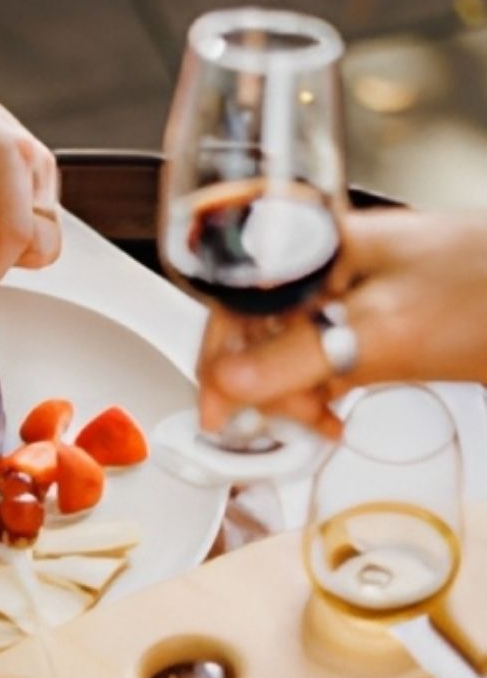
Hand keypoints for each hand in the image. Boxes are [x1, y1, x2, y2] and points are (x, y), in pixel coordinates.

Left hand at [0, 74, 60, 299]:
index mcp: (12, 157)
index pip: (16, 234)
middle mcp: (37, 166)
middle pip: (42, 244)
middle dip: (1, 258)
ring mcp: (42, 174)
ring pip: (42, 240)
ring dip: (2, 247)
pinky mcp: (38, 181)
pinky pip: (35, 227)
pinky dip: (4, 234)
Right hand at [196, 208, 486, 436]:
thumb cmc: (485, 296)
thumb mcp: (381, 334)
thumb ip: (293, 360)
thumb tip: (226, 387)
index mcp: (317, 247)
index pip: (235, 302)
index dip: (218, 361)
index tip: (220, 416)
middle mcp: (327, 266)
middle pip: (257, 329)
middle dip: (260, 385)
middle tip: (278, 430)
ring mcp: (353, 293)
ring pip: (289, 349)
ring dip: (291, 396)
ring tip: (316, 427)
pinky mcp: (377, 320)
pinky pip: (325, 357)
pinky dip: (319, 392)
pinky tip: (331, 416)